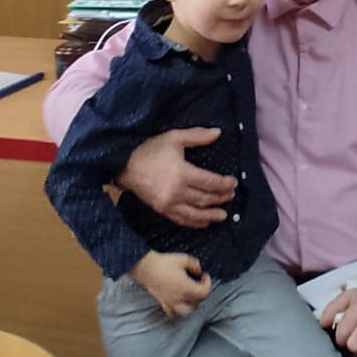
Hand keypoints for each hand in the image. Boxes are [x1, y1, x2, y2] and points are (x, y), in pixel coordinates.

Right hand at [118, 129, 236, 226]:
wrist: (123, 165)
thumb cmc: (149, 150)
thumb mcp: (174, 138)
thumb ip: (197, 136)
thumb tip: (218, 133)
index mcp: (182, 173)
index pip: (210, 182)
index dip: (224, 184)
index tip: (233, 183)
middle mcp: (177, 192)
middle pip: (205, 198)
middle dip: (220, 198)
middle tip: (231, 196)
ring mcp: (169, 203)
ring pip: (195, 213)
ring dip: (211, 214)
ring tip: (223, 215)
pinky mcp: (162, 210)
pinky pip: (181, 220)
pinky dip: (194, 223)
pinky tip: (203, 222)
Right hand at [131, 251, 211, 316]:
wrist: (146, 267)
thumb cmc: (163, 263)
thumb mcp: (183, 259)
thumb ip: (195, 265)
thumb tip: (199, 270)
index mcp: (187, 288)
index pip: (204, 292)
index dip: (208, 283)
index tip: (205, 276)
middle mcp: (180, 298)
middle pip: (197, 302)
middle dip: (201, 293)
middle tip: (200, 284)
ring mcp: (170, 301)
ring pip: (186, 311)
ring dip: (192, 305)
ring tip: (191, 296)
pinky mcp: (162, 301)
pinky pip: (172, 311)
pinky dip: (177, 308)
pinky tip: (177, 301)